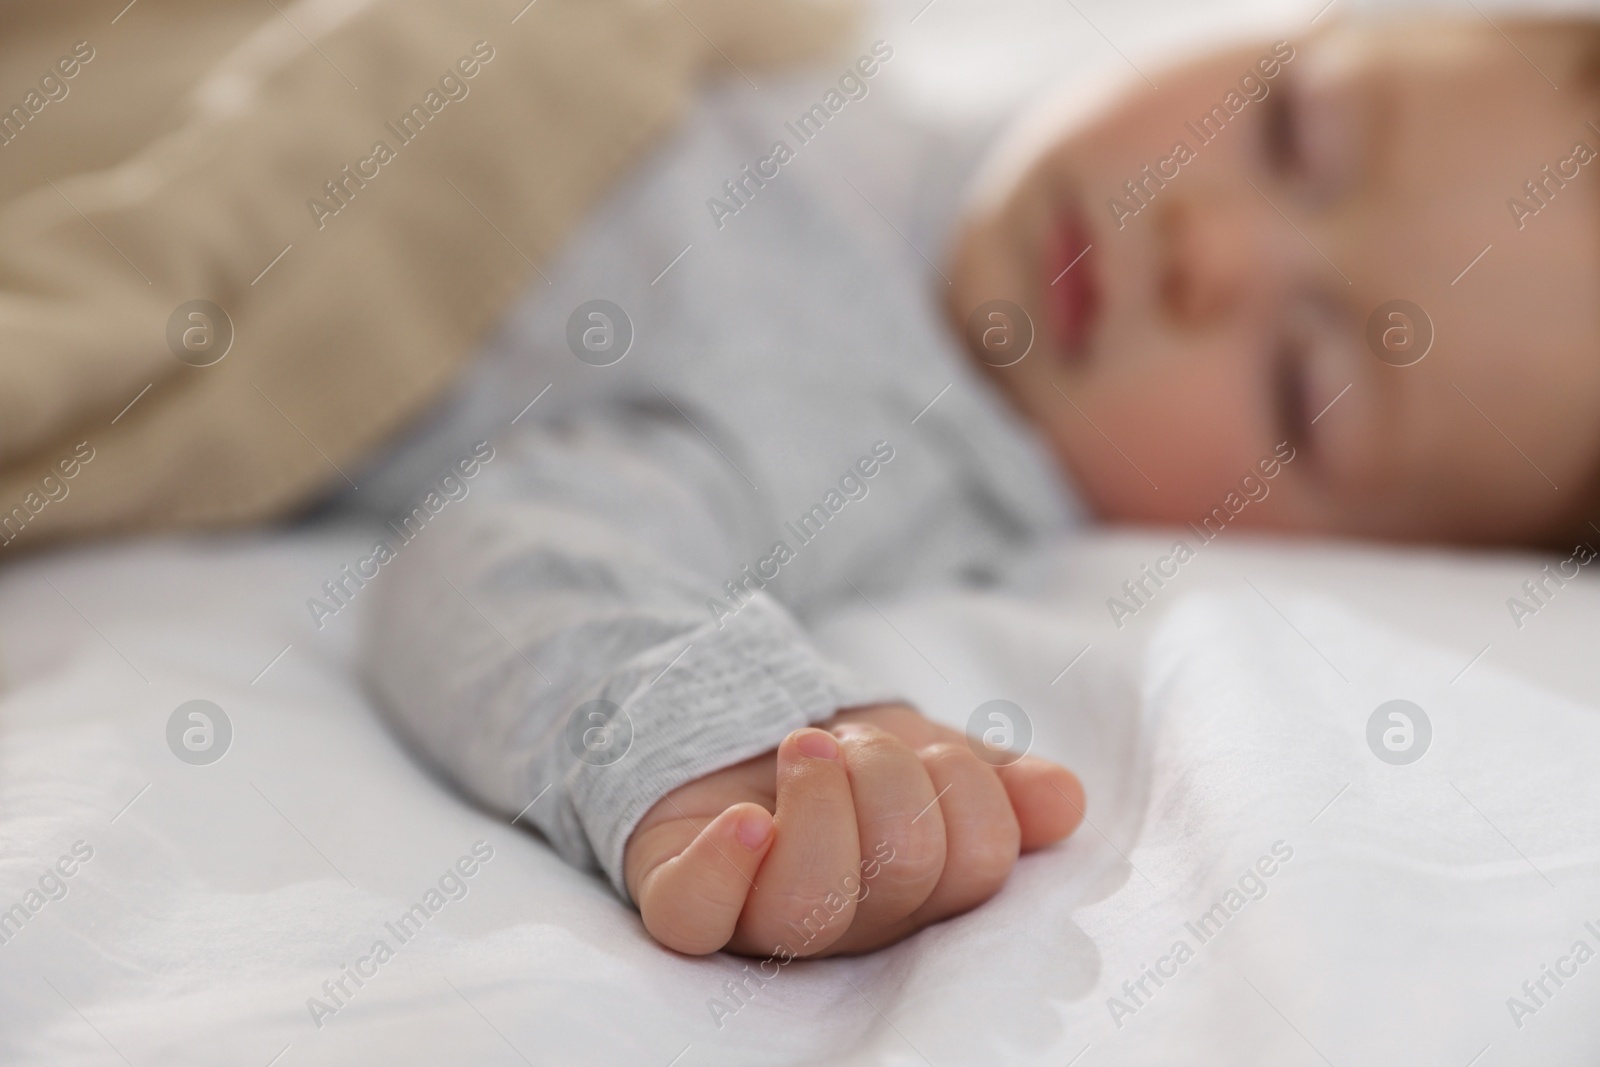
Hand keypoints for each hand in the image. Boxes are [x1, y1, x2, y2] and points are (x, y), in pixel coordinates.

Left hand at [623, 703, 1084, 955]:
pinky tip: (746, 822)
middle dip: (892, 775)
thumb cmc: (851, 764)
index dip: (970, 792)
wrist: (740, 730)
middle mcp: (850, 926)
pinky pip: (693, 917)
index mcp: (923, 896)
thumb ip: (1000, 785)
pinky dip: (721, 870)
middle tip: (856, 742)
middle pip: (900, 875)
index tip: (933, 753)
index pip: (977, 866)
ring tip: (808, 742)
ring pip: (810, 902)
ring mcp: (760, 919)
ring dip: (822, 798)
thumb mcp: (933, 756)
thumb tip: (1062, 798)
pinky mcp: (680, 899)